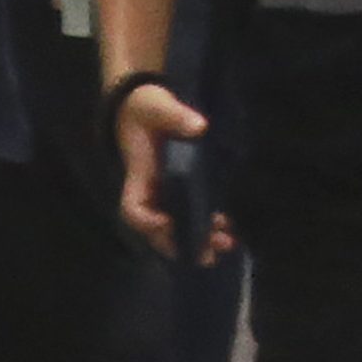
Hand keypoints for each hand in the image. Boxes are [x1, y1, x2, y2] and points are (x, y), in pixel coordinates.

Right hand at [112, 79, 222, 259]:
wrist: (148, 107)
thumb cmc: (145, 108)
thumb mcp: (156, 105)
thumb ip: (174, 115)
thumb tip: (199, 126)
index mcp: (138, 177)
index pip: (134, 210)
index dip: (147, 222)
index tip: (166, 223)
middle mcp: (151, 192)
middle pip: (159, 230)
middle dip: (182, 244)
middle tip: (208, 256)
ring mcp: (168, 193)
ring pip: (180, 226)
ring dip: (201, 238)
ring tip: (226, 245)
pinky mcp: (185, 188)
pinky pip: (195, 212)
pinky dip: (209, 223)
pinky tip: (227, 228)